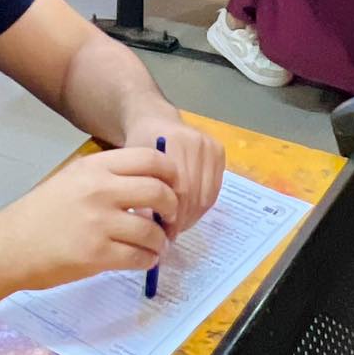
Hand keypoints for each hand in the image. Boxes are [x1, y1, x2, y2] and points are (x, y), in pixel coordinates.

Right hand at [5, 147, 179, 290]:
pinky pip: (138, 257)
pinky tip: (144, 259)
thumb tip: (150, 182)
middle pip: (158, 191)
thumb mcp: (75, 177)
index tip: (175, 186)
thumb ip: (109, 175)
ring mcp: (99, 222)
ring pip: (151, 229)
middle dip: (173, 207)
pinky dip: (148, 259)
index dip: (171, 173)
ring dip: (162, 240)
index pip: (150, 159)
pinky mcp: (96, 254)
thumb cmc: (43, 211)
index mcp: (97, 166)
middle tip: (172, 218)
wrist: (11, 244)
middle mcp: (101, 189)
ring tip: (158, 244)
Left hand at [123, 107, 224, 235]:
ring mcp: (210, 145)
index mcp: (174, 142)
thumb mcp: (134, 165)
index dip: (173, 217)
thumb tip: (152, 228)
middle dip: (184, 219)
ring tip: (179, 223)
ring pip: (207, 195)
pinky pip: (215, 189)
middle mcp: (197, 141)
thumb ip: (142, 192)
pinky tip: (189, 210)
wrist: (154, 120)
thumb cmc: (139, 144)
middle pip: (196, 194)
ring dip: (194, 215)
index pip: (181, 191)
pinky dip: (203, 205)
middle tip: (171, 234)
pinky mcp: (219, 151)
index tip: (163, 233)